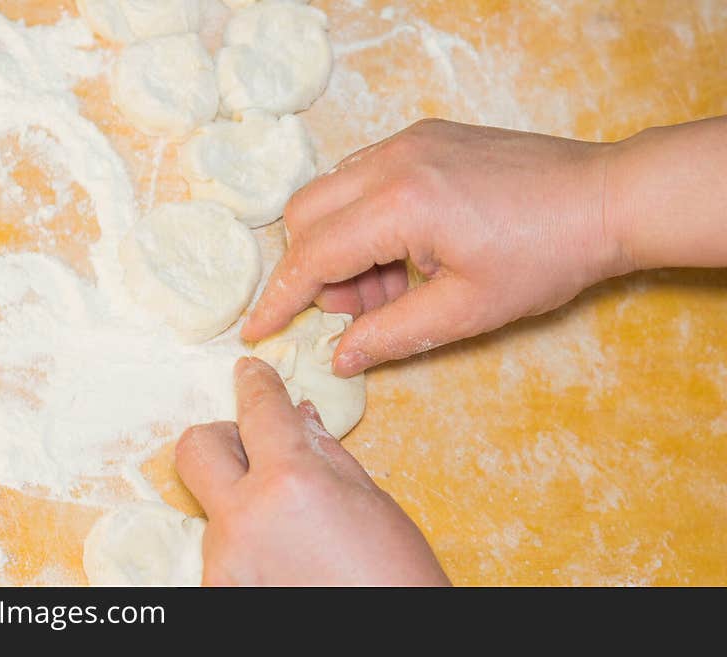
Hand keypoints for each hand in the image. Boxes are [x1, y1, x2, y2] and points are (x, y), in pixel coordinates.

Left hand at [176, 357, 449, 585]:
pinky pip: (221, 549)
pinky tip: (284, 560)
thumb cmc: (396, 578)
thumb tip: (299, 418)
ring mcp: (223, 563)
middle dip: (224, 437)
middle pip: (195, 448)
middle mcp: (244, 520)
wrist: (396, 643)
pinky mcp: (217, 593)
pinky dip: (246, 543)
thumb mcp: (372, 503)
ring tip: (291, 529)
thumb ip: (325, 455)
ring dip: (243, 502)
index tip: (252, 374)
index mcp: (291, 482)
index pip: (258, 410)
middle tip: (258, 450)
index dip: (255, 383)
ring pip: (214, 505)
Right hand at [241, 119, 628, 375]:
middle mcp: (393, 160)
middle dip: (312, 269)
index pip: (312, 255)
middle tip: (354, 310)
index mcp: (401, 205)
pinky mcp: (425, 136)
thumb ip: (390, 335)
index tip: (256, 329)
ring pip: (331, 193)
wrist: (605, 198)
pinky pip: (364, 177)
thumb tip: (339, 356)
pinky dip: (364, 220)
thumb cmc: (545, 258)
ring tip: (391, 286)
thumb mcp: (464, 311)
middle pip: (306, 214)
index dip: (279, 298)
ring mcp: (408, 140)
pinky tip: (406, 252)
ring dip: (341, 245)